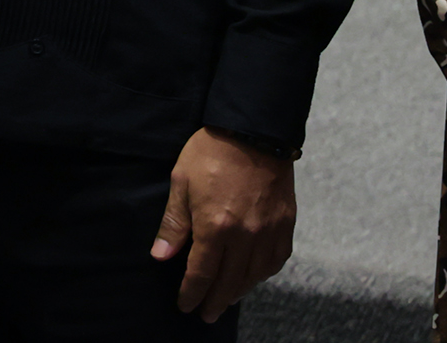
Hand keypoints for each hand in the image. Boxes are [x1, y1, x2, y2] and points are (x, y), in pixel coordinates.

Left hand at [151, 128, 296, 322]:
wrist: (253, 132)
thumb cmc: (210, 154)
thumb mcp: (181, 183)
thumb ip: (174, 224)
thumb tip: (160, 256)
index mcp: (216, 227)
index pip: (202, 272)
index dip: (192, 292)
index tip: (185, 306)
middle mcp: (246, 236)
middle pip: (230, 281)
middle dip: (215, 300)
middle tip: (206, 314)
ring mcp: (269, 232)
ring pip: (255, 275)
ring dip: (240, 291)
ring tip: (226, 299)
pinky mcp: (286, 225)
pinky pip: (276, 261)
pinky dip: (263, 274)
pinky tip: (253, 276)